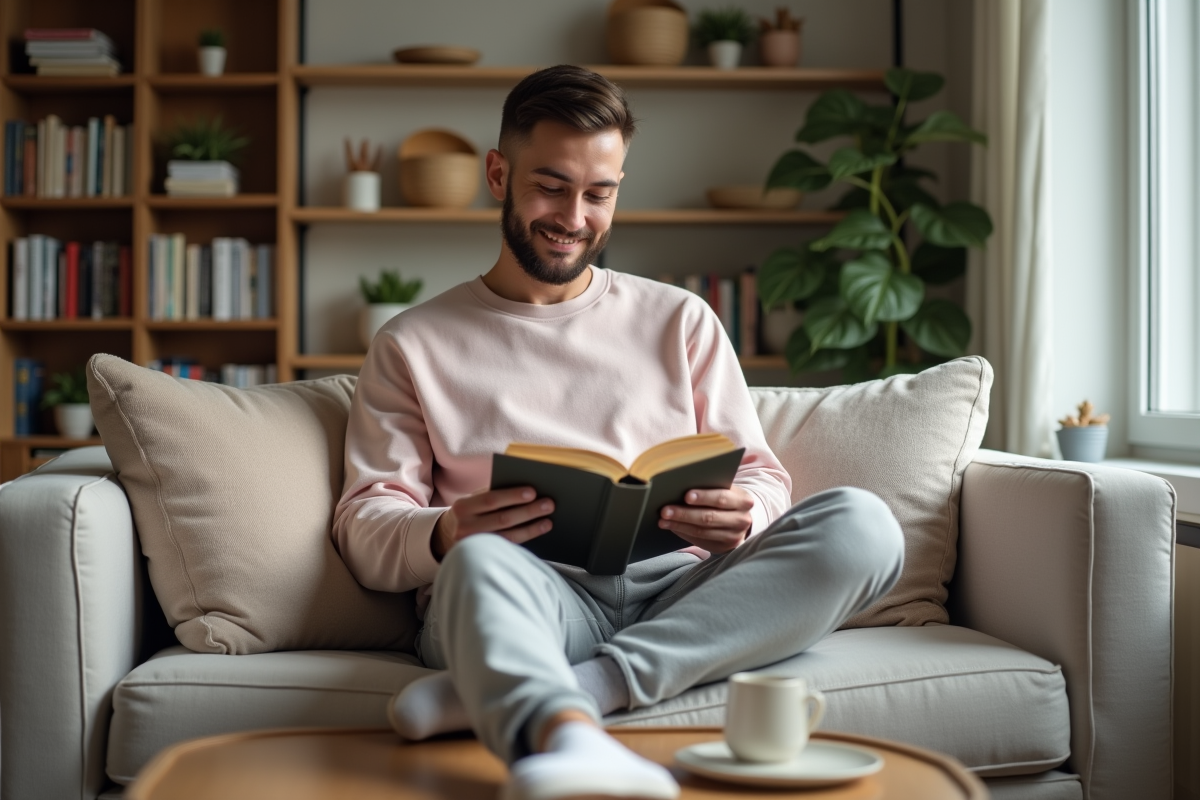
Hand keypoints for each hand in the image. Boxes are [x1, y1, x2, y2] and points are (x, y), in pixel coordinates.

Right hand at [432, 486, 553, 559]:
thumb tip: (527, 491)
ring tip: (548, 520)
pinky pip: (508, 546)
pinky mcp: (483, 556)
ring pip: (508, 536)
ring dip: (531, 527)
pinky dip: (525, 537)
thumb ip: (492, 493)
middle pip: (502, 519)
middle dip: (528, 511)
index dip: (512, 496)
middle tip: (549, 504)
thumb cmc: (470, 511)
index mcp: (462, 507)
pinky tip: (538, 530)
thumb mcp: (473, 500)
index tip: (533, 492)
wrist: (448, 535)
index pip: (491, 499)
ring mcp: (474, 545)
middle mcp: (465, 528)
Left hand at [658, 486, 754, 553]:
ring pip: (702, 531)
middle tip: (665, 510)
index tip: (686, 496)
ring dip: (679, 525)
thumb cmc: (727, 500)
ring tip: (663, 520)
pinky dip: (684, 533)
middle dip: (684, 514)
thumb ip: (712, 487)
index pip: (722, 498)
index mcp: (743, 500)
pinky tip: (672, 527)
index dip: (704, 497)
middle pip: (709, 517)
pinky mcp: (724, 547)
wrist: (741, 520)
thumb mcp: (726, 490)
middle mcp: (741, 520)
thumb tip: (682, 484)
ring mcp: (733, 536)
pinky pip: (700, 540)